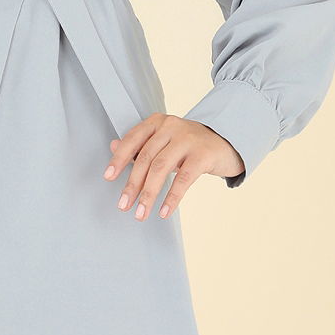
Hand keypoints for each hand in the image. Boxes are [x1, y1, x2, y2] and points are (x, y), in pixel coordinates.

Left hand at [102, 113, 245, 220]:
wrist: (226, 142)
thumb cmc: (189, 144)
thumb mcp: (164, 141)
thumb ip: (140, 145)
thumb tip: (113, 147)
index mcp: (157, 122)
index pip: (133, 139)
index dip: (119, 158)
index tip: (108, 177)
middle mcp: (170, 127)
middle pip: (146, 157)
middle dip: (132, 183)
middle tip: (123, 204)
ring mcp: (187, 139)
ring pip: (161, 168)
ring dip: (148, 194)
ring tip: (141, 213)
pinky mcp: (203, 155)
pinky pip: (183, 179)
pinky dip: (172, 198)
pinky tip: (163, 211)